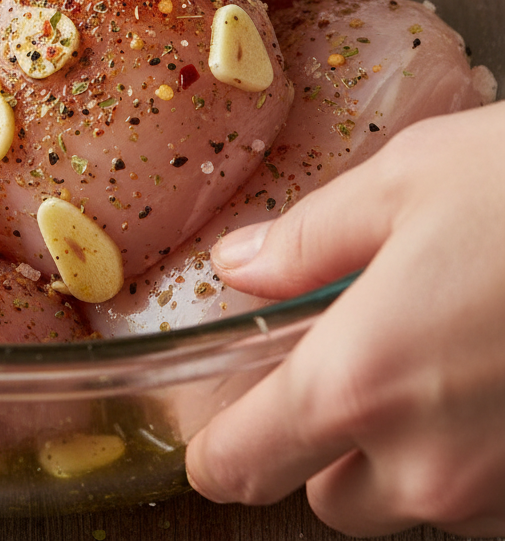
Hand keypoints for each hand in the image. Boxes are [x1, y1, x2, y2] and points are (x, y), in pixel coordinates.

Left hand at [186, 102, 504, 537]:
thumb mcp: (402, 183)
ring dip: (402, 453)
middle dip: (321, 439)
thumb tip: (237, 268)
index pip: (244, 463)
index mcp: (361, 380)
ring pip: (410, 506)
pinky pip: (485, 504)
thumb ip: (305, 241)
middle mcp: (429, 465)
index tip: (212, 430)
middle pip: (328, 494)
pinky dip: (472, 458)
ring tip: (433, 357)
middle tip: (344, 361)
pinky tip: (492, 378)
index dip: (218, 449)